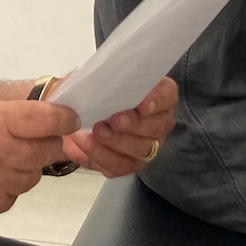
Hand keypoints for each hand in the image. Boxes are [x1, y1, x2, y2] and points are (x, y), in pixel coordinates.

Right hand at [0, 96, 78, 227]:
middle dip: (46, 141)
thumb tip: (34, 119)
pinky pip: (12, 197)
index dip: (64, 117)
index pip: (50, 120)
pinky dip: (6, 187)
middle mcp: (0, 157)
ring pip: (32, 176)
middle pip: (48, 150)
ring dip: (25, 165)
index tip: (66, 117)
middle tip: (32, 136)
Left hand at [59, 77, 178, 177]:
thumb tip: (87, 84)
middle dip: (134, 125)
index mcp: (158, 94)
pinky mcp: (129, 163)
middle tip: (113, 121)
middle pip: (156, 127)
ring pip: (141, 150)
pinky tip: (82, 145)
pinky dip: (99, 156)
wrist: (77, 117)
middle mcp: (158, 122)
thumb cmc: (94, 92)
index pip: (167, 94)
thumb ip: (96, 78)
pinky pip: (119, 166)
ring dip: (117, 142)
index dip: (157, 100)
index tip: (142, 106)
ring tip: (95, 132)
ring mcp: (147, 146)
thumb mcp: (94, 78)